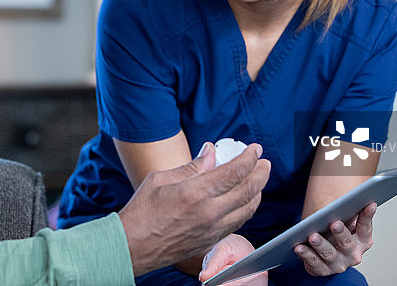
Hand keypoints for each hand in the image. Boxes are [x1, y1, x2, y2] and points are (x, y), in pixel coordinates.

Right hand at [118, 142, 270, 275]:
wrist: (133, 246)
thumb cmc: (142, 211)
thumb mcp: (161, 179)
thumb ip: (191, 166)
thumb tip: (210, 152)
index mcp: (196, 193)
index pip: (235, 172)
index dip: (249, 158)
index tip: (254, 149)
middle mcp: (209, 212)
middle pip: (249, 190)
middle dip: (261, 173)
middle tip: (263, 161)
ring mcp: (213, 229)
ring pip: (248, 209)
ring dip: (257, 191)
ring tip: (257, 178)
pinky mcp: (211, 241)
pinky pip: (238, 222)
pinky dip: (246, 208)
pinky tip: (244, 199)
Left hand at [294, 202, 375, 275]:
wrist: (321, 246)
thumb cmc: (332, 229)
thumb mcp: (342, 217)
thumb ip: (346, 209)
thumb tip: (344, 198)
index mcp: (362, 241)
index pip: (366, 228)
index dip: (367, 216)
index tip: (369, 204)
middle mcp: (352, 255)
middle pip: (347, 244)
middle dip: (340, 233)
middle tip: (334, 223)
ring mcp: (337, 264)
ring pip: (329, 254)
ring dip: (321, 245)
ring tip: (313, 236)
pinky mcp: (321, 269)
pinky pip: (313, 263)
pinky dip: (306, 255)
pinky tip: (298, 247)